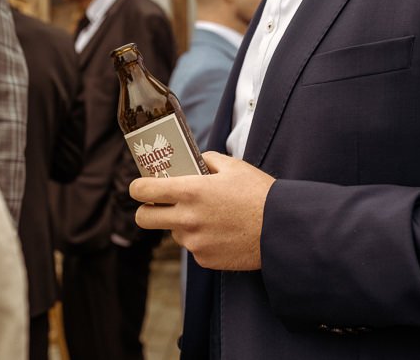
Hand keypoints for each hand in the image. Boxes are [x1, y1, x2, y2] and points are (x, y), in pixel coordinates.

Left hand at [129, 151, 274, 270]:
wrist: (281, 230)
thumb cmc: (259, 194)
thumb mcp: (234, 166)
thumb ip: (208, 160)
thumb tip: (195, 161)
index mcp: (190, 191)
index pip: (142, 191)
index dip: (138, 188)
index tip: (142, 187)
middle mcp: (186, 218)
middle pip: (143, 218)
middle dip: (147, 210)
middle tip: (160, 205)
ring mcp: (194, 242)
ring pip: (173, 233)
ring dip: (182, 224)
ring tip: (210, 217)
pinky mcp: (205, 259)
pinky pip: (193, 248)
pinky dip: (202, 240)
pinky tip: (223, 232)